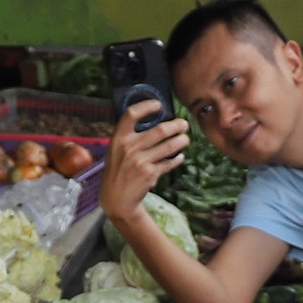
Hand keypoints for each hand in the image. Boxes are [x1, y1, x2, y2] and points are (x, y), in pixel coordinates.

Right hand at [103, 98, 190, 224]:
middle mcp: (129, 147)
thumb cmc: (118, 171)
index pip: (131, 114)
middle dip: (176, 126)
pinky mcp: (150, 173)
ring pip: (169, 146)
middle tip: (184, 124)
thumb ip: (130, 138)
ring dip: (181, 141)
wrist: (117, 198)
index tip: (158, 104)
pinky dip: (177, 159)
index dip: (146, 106)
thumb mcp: (116, 151)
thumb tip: (154, 123)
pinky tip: (180, 157)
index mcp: (118, 138)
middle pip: (159, 130)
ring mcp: (140, 161)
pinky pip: (169, 163)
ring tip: (185, 139)